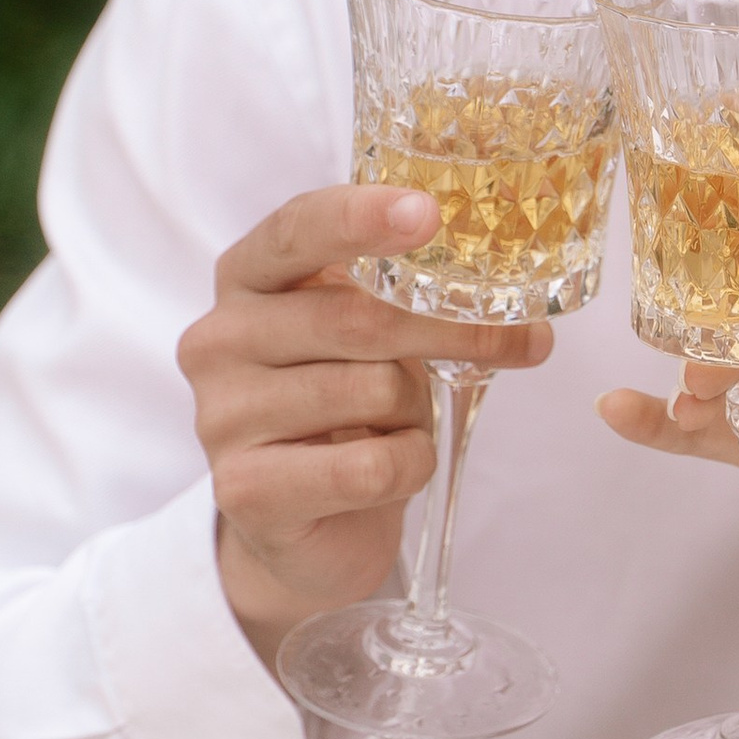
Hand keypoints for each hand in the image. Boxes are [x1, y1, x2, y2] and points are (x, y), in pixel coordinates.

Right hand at [181, 184, 548, 668]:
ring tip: (400, 423)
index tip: (428, 213)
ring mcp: (222, 416)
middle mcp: (219, 339)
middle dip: (453, 328)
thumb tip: (517, 299)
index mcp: (247, 279)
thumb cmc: (344, 409)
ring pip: (372, 391)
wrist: (303, 525)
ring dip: (418, 411)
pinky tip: (393, 467)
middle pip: (356, 316)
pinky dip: (408, 465)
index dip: (361, 217)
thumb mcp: (367, 336)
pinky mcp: (244, 491)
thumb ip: (406, 296)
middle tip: (519, 340)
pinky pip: (368, 466)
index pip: (297, 229)